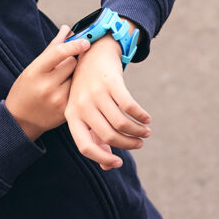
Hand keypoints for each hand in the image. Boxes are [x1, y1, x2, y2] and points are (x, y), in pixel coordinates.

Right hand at [5, 26, 90, 140]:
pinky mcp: (66, 111)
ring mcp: (57, 100)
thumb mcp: (32, 68)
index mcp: (35, 72)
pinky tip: (67, 91)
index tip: (85, 41)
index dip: (74, 45)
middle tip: (66, 65)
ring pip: (77, 77)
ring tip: (64, 80)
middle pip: (72, 63)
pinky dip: (76, 88)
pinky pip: (78, 92)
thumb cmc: (25, 90)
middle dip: (72, 61)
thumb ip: (52, 48)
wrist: (20, 120)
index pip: (59, 53)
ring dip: (75, 75)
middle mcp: (46, 86)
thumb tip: (67, 29)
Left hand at [64, 33, 151, 169]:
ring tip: (145, 132)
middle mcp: (81, 105)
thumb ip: (95, 137)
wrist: (92, 53)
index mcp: (72, 116)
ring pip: (121, 123)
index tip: (119, 163)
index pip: (85, 146)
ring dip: (137, 131)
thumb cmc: (88, 88)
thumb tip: (108, 166)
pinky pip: (130, 106)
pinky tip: (146, 118)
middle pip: (108, 135)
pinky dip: (141, 115)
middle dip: (128, 144)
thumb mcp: (85, 111)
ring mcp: (96, 93)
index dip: (102, 158)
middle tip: (140, 143)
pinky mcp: (111, 82)